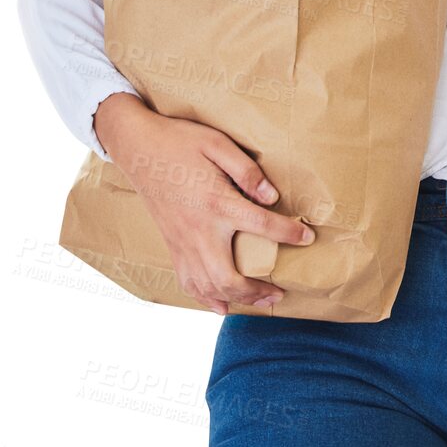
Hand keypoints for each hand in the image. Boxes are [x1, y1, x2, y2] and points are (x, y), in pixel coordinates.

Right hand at [94, 94, 314, 314]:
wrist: (138, 147)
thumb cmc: (181, 142)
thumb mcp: (217, 143)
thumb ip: (247, 171)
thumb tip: (271, 197)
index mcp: (217, 203)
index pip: (261, 225)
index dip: (289, 235)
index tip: (308, 238)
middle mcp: (199, 230)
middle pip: (229, 277)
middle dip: (257, 291)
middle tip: (280, 292)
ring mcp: (182, 242)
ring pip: (208, 286)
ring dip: (236, 300)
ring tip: (260, 301)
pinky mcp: (171, 245)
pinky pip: (187, 281)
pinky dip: (205, 298)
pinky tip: (221, 305)